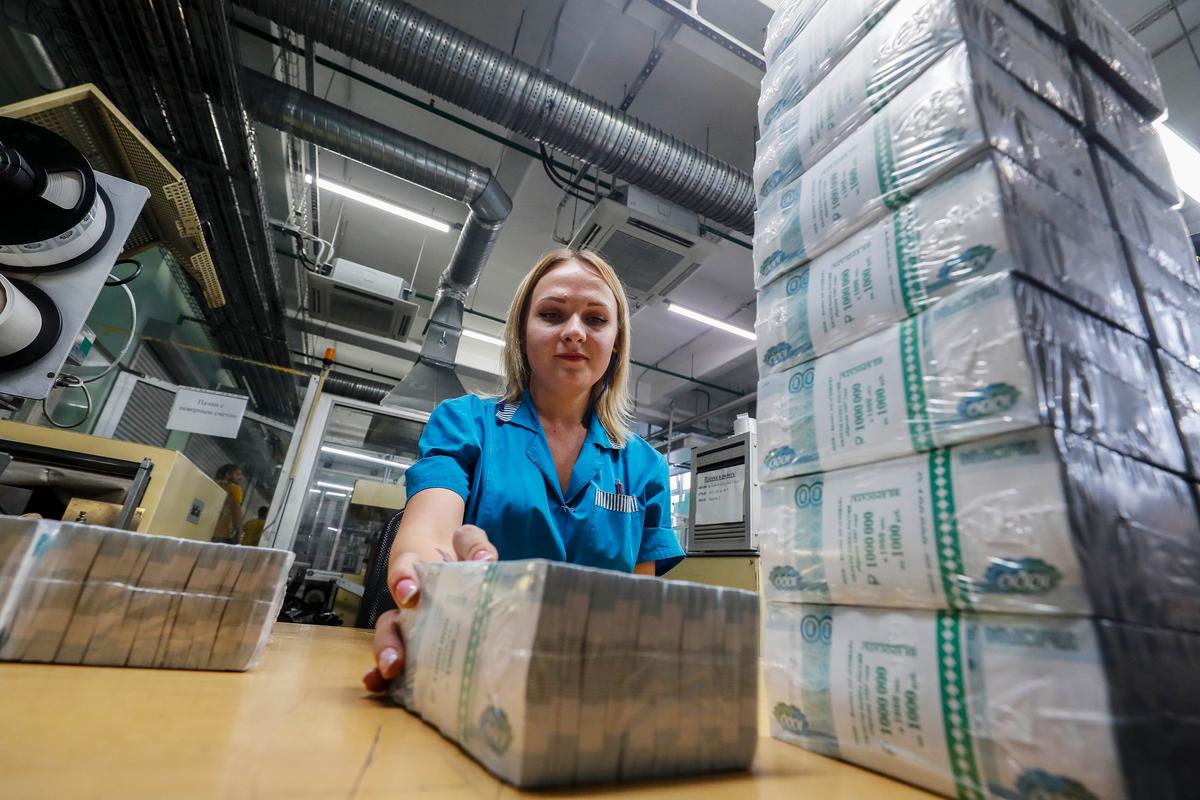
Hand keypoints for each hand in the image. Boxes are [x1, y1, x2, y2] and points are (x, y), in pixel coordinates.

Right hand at [362, 525, 497, 691]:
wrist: (450, 558)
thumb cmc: (456, 554)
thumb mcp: (465, 542)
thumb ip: (473, 545)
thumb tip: (484, 559)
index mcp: (416, 571)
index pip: (406, 570)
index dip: (405, 581)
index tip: (411, 594)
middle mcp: (407, 601)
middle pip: (390, 621)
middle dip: (389, 642)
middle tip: (393, 662)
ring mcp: (411, 624)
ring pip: (392, 642)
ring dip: (388, 660)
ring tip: (389, 677)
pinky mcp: (421, 641)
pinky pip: (405, 658)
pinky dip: (392, 676)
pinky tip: (386, 689)